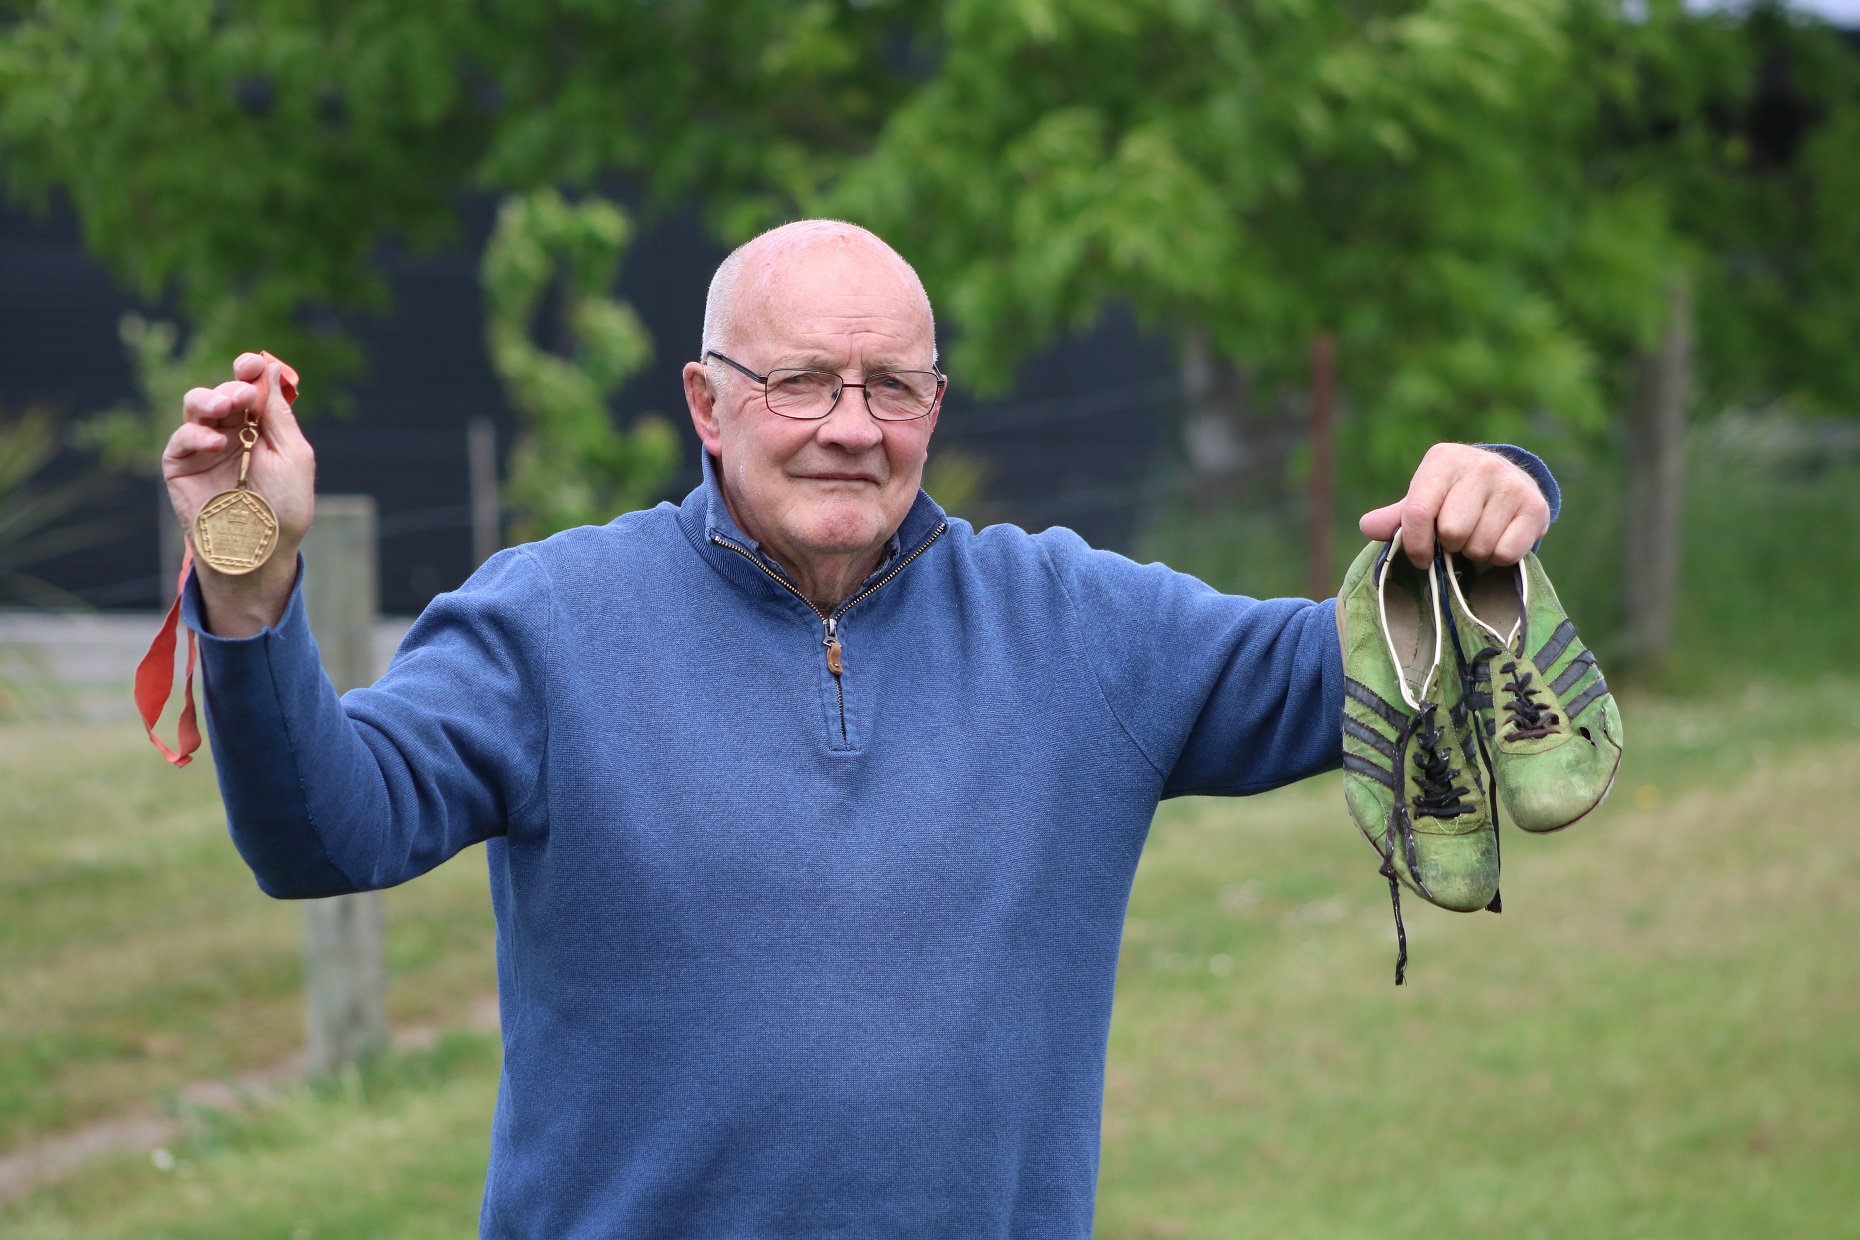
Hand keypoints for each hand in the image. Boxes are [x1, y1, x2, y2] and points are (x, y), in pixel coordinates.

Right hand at [164, 353, 316, 635]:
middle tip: (242, 396)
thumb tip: (270, 371)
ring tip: (227, 407)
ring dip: (210, 399)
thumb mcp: (292, 456)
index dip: (248, 372)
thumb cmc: (283, 508)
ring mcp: (204, 447)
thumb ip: (279, 414)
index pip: (250, 389)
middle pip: (223, 392)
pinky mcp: (180, 465)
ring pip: (195, 406)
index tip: (250, 363)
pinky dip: (196, 433)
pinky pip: (180, 438)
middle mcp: (231, 432)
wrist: (259, 549)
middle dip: (232, 387)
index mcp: (260, 427)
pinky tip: (214, 441)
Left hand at [1358, 443, 1548, 568]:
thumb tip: (1367, 527)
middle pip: (1452, 532)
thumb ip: (1396, 517)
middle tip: (1456, 538)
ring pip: (1480, 546)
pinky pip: (1506, 553)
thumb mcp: (1424, 499)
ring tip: (1478, 536)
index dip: (1414, 544)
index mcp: (1443, 459)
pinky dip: (1499, 558)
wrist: (1510, 483)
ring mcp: (1512, 484)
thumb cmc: (1454, 496)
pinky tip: (1499, 538)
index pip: (1418, 511)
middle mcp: (1481, 465)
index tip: (1420, 557)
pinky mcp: (1536, 506)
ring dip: (1474, 553)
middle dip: (1450, 545)